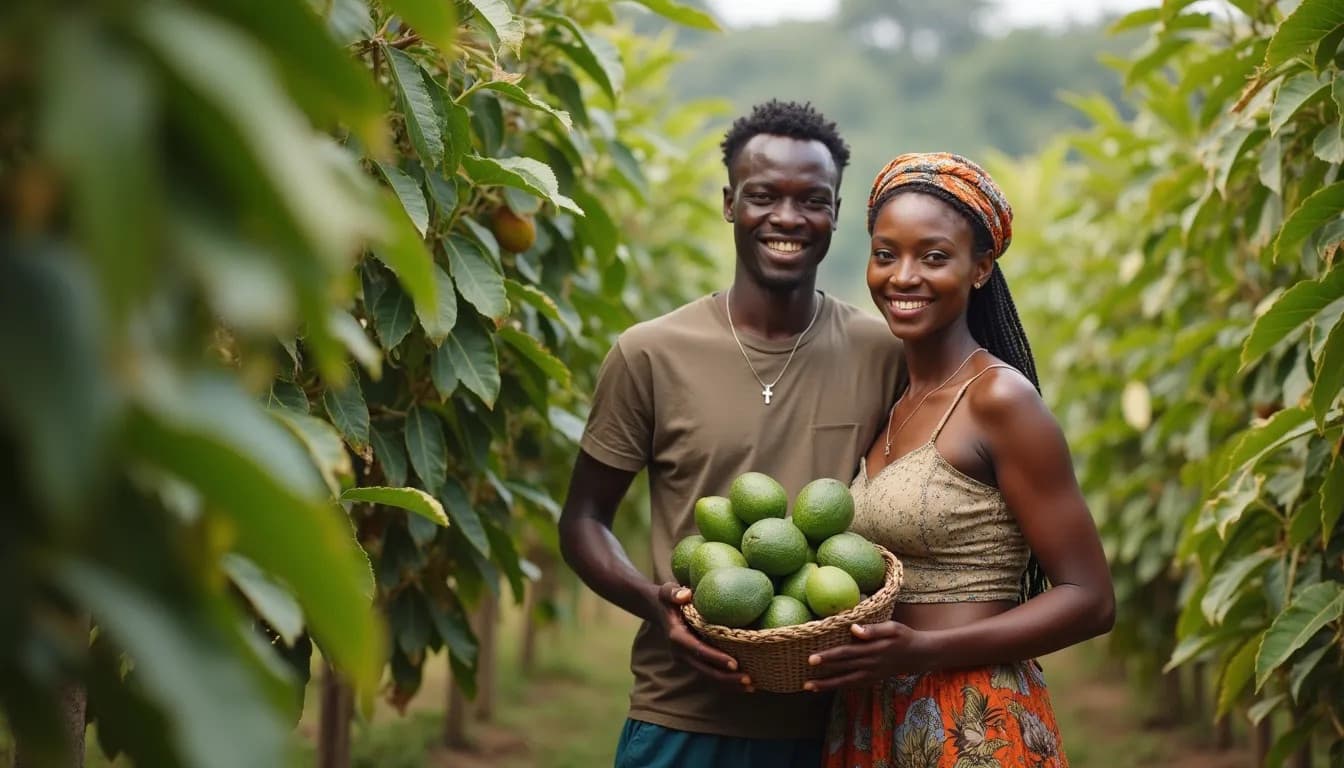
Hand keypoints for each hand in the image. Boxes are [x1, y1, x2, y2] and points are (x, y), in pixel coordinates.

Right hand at [652, 582, 752, 690]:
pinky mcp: (693, 662)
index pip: (698, 650)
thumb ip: (673, 592)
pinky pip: (710, 674)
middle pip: (704, 670)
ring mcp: (686, 660)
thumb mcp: (666, 591)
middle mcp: (680, 653)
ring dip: (728, 684)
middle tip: (749, 681)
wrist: (659, 611)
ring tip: (751, 686)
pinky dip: (725, 680)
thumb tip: (686, 595)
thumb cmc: (668, 599)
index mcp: (676, 637)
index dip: (715, 658)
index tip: (734, 664)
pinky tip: (744, 684)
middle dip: (726, 678)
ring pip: (708, 676)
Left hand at [802, 621, 927, 691]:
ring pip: (845, 681)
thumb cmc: (903, 636)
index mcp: (872, 650)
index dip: (828, 656)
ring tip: (808, 687)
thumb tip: (854, 629)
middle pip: (842, 669)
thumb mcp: (892, 628)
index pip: (846, 653)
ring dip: (827, 685)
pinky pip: (853, 685)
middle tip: (804, 676)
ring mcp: (871, 674)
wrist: (919, 655)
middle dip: (823, 673)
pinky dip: (838, 687)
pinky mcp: (872, 679)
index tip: (812, 658)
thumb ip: (873, 629)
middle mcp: (870, 664)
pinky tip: (824, 687)